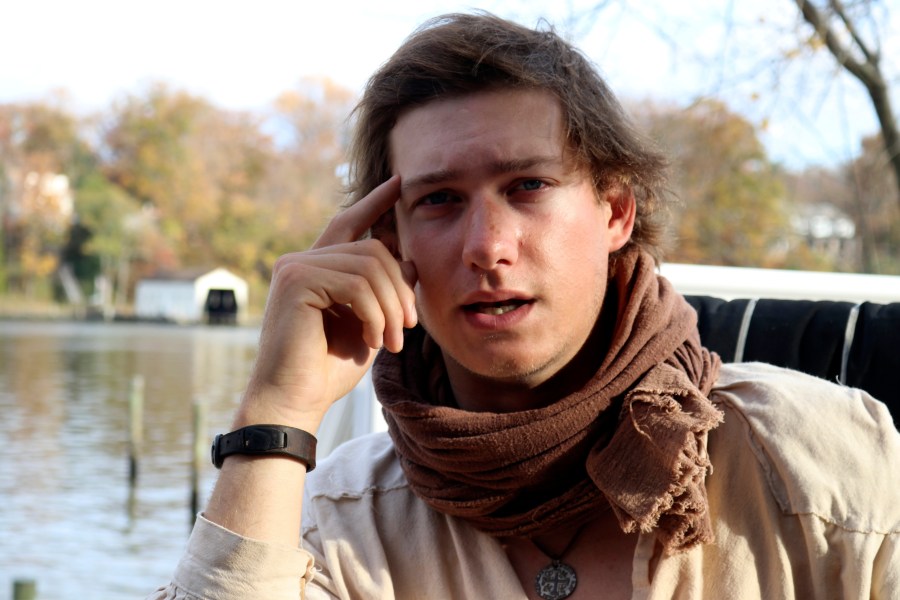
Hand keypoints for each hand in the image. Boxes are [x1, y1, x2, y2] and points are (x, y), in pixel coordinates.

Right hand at [237, 176, 416, 430]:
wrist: (295, 401)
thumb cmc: (328, 370)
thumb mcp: (369, 323)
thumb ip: (384, 291)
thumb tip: (411, 259)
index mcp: (317, 268)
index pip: (349, 223)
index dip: (375, 202)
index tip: (398, 184)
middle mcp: (302, 261)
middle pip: (374, 249)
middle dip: (401, 288)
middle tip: (408, 328)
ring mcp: (295, 267)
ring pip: (371, 265)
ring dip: (392, 306)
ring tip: (394, 341)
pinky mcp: (295, 280)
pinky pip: (357, 284)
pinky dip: (375, 314)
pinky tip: (374, 339)